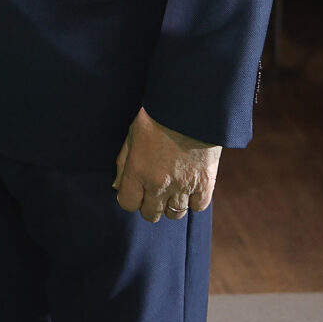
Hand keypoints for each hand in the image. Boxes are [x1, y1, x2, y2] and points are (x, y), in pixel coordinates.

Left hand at [113, 108, 220, 223]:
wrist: (190, 107)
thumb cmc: (158, 116)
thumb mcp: (133, 135)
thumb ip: (124, 163)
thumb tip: (117, 186)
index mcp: (137, 171)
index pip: (127, 203)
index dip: (131, 198)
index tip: (137, 190)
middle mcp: (158, 184)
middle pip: (151, 214)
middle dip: (151, 205)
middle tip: (155, 192)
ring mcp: (182, 186)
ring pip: (175, 214)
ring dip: (172, 205)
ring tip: (174, 190)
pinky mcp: (205, 183)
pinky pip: (198, 207)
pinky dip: (195, 200)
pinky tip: (191, 187)